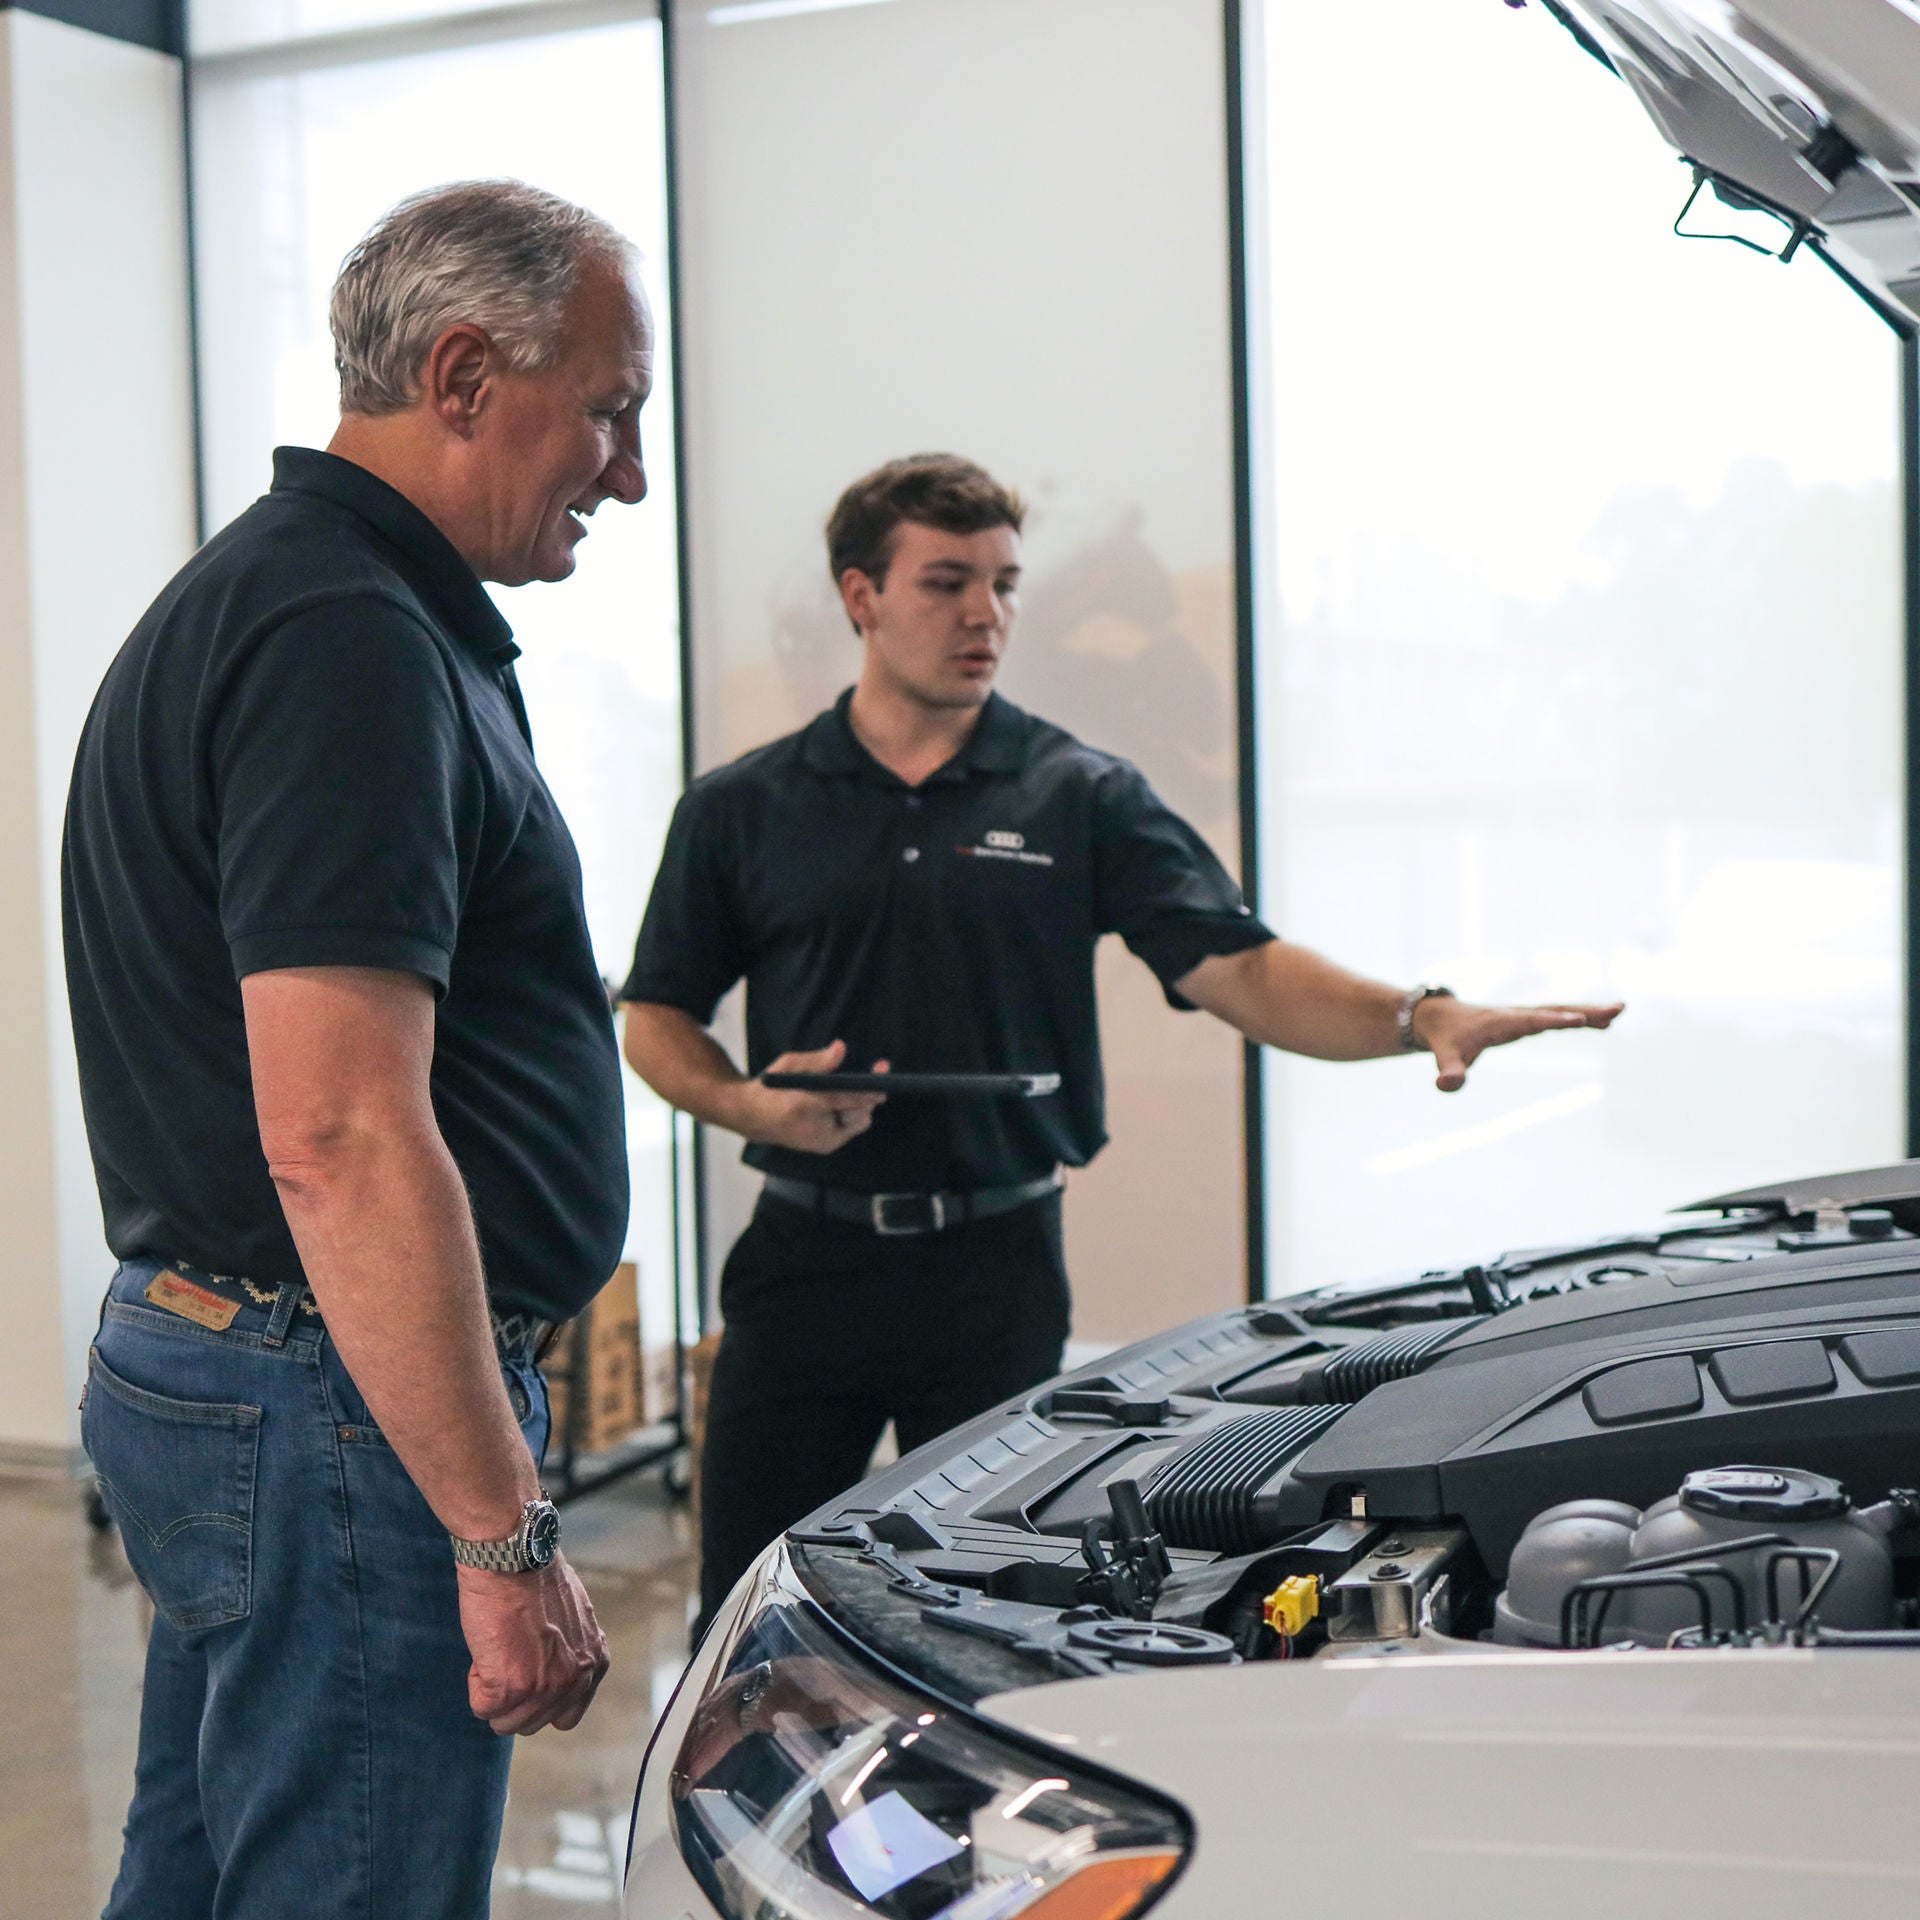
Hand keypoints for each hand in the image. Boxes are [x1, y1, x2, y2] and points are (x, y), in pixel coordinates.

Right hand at [459, 1551, 608, 1734]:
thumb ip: (569, 1652)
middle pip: (532, 1723)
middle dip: (512, 1698)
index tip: (526, 1675)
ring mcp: (545, 1687)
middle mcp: (576, 1680)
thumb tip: (551, 1673)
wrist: (514, 1558)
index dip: (539, 1700)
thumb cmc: (536, 1578)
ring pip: (504, 1722)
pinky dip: (476, 1682)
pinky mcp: (511, 1687)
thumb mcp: (573, 1618)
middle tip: (508, 1654)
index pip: (566, 1715)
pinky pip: (482, 1707)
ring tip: (499, 1648)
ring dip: (492, 1691)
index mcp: (594, 1663)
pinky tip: (487, 1648)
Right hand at [738, 1038, 888, 1153]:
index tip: (883, 1072)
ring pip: (857, 1122)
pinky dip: (853, 1114)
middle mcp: (815, 1131)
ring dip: (862, 1104)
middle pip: (858, 1114)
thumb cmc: (770, 1088)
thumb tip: (841, 1048)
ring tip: (863, 1085)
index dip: (868, 1087)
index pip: (845, 1099)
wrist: (750, 1117)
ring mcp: (821, 1143)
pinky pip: (850, 1129)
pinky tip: (851, 1100)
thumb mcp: (789, 1065)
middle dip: (870, 1094)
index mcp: (805, 1108)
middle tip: (880, 1070)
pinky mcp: (824, 1147)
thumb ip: (818, 1060)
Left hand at [1413, 996, 1623, 1092]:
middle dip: (1585, 1010)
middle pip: (1554, 1010)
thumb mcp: (1444, 1057)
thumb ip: (1449, 1072)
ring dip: (1589, 1011)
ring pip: (1560, 1010)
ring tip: (1619, 1012)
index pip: (1531, 1022)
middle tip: (1618, 1008)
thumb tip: (1446, 1086)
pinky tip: (1604, 1023)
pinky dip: (1581, 1016)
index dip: (1553, 1021)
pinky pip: (1558, 1015)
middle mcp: (1516, 1013)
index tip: (1578, 1019)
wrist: (1438, 1017)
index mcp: (1500, 1023)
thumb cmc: (1444, 1039)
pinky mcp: (1527, 1018)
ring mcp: (1523, 1014)